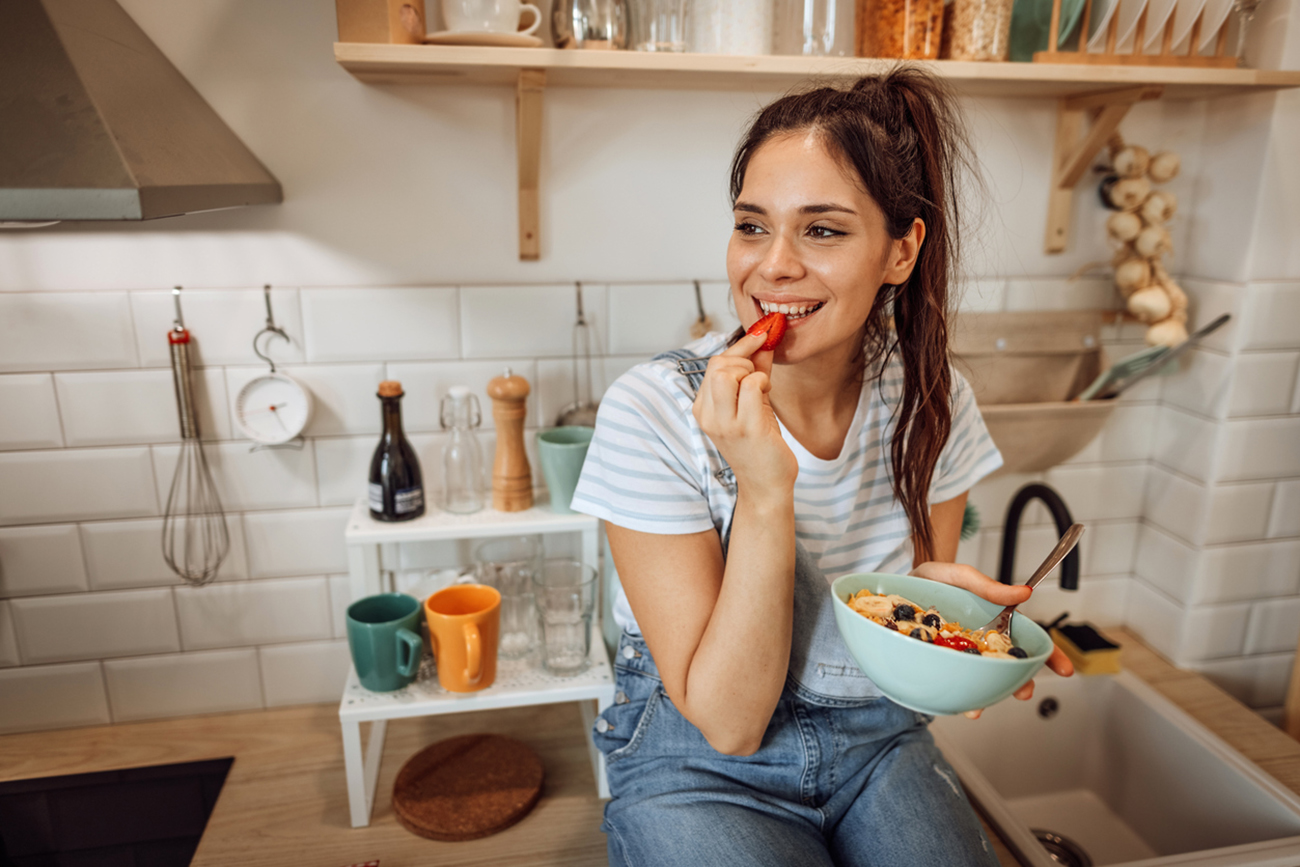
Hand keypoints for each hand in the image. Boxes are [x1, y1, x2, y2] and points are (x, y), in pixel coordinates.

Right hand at [692, 331, 796, 495]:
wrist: (766, 484)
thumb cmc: (759, 444)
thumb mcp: (752, 403)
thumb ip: (755, 370)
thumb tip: (764, 338)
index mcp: (703, 409)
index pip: (714, 364)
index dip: (740, 346)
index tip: (761, 335)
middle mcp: (709, 416)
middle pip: (717, 365)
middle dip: (745, 361)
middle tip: (759, 376)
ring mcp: (726, 424)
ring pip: (728, 374)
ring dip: (750, 372)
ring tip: (761, 387)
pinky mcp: (747, 429)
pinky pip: (752, 387)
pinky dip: (763, 383)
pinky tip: (768, 396)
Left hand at [908, 561, 1074, 719]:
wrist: (891, 586)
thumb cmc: (930, 579)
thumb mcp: (957, 575)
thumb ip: (987, 585)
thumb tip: (1023, 592)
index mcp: (991, 622)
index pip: (1026, 640)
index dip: (1048, 656)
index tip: (1065, 670)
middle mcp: (977, 643)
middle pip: (1008, 667)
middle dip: (1020, 684)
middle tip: (1023, 692)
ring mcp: (957, 656)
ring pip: (980, 681)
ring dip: (985, 697)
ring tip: (980, 708)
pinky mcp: (934, 665)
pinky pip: (949, 682)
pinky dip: (955, 695)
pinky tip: (955, 702)